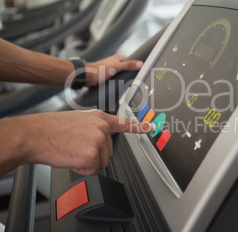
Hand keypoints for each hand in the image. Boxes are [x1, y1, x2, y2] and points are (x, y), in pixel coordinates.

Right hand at [0, 110, 154, 175]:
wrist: (35, 134)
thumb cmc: (51, 129)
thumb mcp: (78, 121)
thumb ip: (93, 128)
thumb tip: (99, 139)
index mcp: (99, 118)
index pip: (124, 123)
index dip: (140, 126)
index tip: (152, 127)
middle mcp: (101, 127)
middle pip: (108, 152)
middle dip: (93, 155)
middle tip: (75, 148)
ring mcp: (98, 140)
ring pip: (101, 162)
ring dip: (87, 162)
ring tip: (72, 152)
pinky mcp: (92, 153)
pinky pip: (92, 170)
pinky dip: (81, 169)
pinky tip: (71, 158)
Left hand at [85, 54, 142, 86]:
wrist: (85, 77)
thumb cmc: (98, 70)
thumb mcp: (116, 67)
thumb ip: (128, 65)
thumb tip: (140, 63)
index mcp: (118, 58)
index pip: (132, 61)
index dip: (137, 66)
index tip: (143, 71)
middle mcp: (115, 63)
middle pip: (128, 68)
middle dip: (131, 74)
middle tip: (136, 80)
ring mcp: (112, 69)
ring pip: (122, 74)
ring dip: (125, 79)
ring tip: (130, 84)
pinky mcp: (108, 76)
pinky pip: (117, 79)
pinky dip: (120, 82)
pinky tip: (121, 86)